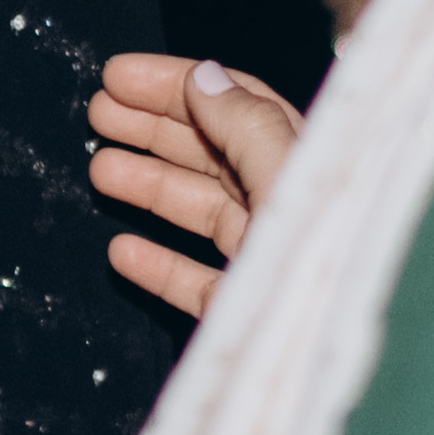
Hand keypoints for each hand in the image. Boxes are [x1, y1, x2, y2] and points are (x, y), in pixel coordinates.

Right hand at [88, 53, 302, 320]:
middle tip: (97, 112)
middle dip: (153, 127)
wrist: (336, 359)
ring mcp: (265, 259)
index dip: (176, 84)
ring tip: (99, 169)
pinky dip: (158, 264)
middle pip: (212, 151)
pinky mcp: (247, 311)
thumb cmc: (328, 261)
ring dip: (147, 185)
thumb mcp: (288, 178)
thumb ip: (247, 126)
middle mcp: (285, 204)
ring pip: (200, 211)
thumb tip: (204, 78)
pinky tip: (121, 250)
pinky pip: (196, 282)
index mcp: (304, 162)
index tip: (116, 75)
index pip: (235, 103)